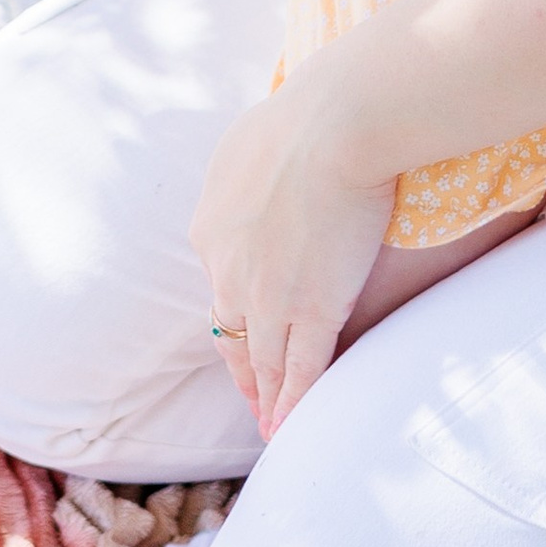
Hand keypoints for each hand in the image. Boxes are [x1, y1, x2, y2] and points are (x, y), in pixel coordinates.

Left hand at [191, 66, 396, 435]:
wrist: (336, 126)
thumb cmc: (299, 120)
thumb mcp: (244, 147)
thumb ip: (242, 178)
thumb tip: (249, 179)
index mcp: (209, 232)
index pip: (219, 288)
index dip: (233, 318)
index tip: (241, 335)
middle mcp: (229, 273)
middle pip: (232, 334)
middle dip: (243, 371)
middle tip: (253, 400)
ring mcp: (269, 298)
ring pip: (264, 360)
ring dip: (267, 397)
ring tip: (272, 426)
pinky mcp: (313, 311)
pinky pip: (301, 368)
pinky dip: (294, 401)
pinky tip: (290, 425)